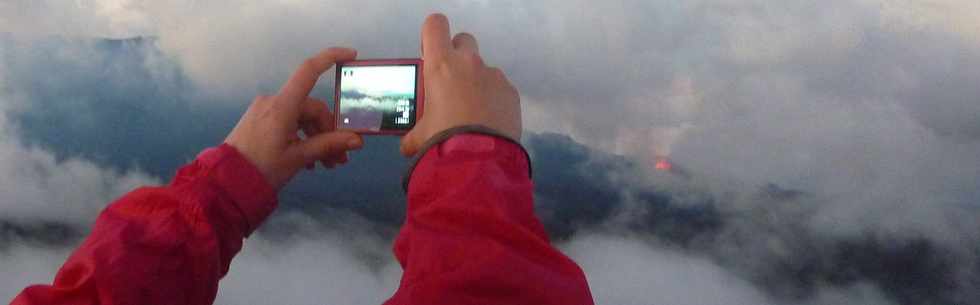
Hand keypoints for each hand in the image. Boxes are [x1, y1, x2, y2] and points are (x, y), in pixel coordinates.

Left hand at [225, 47, 363, 188]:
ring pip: (301, 118)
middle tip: (340, 158)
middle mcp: (273, 102)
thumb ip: (328, 145)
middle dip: (328, 131)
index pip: (308, 71)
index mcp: (282, 106)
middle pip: (311, 108)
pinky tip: (309, 162)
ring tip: (327, 165)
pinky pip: (288, 123)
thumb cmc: (262, 168)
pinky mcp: (259, 121)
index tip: (351, 55)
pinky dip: (301, 138)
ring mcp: (264, 110)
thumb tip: (357, 140)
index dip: (330, 58)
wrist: (225, 183)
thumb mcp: (298, 157)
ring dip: (317, 138)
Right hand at [400, 14, 521, 155]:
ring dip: (476, 83)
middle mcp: (468, 63)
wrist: (478, 160)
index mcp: (441, 65)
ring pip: (483, 68)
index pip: (435, 25)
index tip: (430, 54)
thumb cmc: (442, 140)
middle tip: (451, 82)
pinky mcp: (511, 92)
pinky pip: (499, 88)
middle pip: (463, 40)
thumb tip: (408, 146)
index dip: (432, 35)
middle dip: (457, 54)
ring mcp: (493, 75)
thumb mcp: (420, 137)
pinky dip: (494, 100)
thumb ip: (414, 135)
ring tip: (472, 113)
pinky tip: (489, 122)